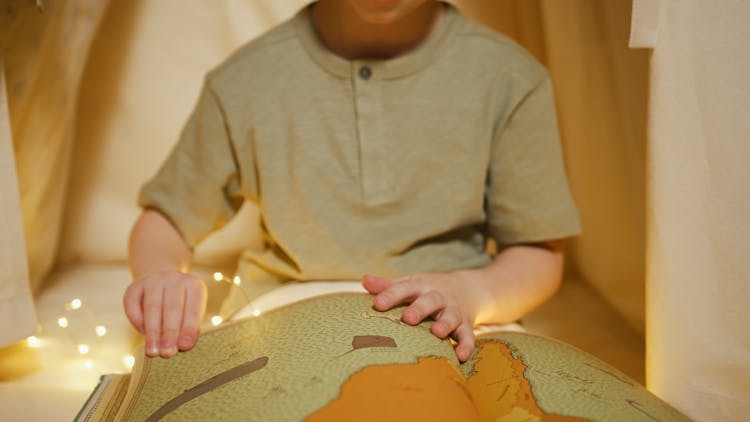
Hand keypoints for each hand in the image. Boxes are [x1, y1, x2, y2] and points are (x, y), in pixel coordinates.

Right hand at [123, 270, 206, 357]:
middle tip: (167, 353)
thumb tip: (183, 346)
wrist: (161, 282)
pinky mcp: (134, 286)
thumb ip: (188, 328)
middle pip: (172, 307)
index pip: (193, 308)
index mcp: (194, 285)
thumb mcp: (190, 313)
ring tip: (153, 351)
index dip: (188, 328)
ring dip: (153, 331)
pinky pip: (133, 304)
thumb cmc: (181, 305)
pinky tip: (142, 333)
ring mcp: (153, 280)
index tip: (184, 347)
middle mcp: (174, 279)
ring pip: (152, 307)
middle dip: (169, 332)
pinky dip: (137, 320)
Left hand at [362, 272, 484, 361]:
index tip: (377, 304)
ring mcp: (454, 311)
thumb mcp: (411, 283)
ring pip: (451, 316)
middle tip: (407, 318)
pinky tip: (460, 356)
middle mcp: (439, 297)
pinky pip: (468, 336)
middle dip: (420, 309)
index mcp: (421, 286)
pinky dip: (466, 345)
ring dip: (445, 324)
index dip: (391, 295)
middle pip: (430, 301)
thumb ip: (388, 285)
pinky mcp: (466, 325)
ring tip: (437, 333)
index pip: (405, 288)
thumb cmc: (429, 289)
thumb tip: (364, 280)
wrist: (468, 289)